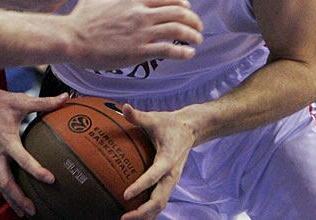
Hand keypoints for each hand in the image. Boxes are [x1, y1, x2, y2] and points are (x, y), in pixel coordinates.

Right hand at [0, 69, 67, 216]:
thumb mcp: (21, 101)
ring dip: (12, 199)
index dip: (37, 170)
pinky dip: (6, 190)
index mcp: (6, 140)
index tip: (51, 179)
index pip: (22, 160)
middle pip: (6, 183)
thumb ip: (45, 102)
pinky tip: (15, 198)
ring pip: (0, 185)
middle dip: (19, 199)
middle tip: (34, 211)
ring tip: (25, 213)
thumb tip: (66, 97)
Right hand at [64, 0, 203, 68]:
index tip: (188, 9)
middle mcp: (141, 14)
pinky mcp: (139, 52)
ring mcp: (142, 33)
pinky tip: (189, 54)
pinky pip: (168, 50)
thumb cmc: (80, 18)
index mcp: (133, 0)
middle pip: (178, 12)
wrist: (71, 39)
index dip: (181, 3)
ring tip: (198, 40)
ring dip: (193, 35)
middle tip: (198, 27)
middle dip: (193, 19)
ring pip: (178, 30)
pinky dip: (183, 52)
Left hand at [120, 104, 195, 219]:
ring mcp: (172, 180)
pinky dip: (150, 211)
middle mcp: (171, 174)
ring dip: (146, 215)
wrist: (192, 129)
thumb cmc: (170, 124)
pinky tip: (136, 215)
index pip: (154, 176)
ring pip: (161, 204)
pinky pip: (160, 201)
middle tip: (124, 217)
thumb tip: (124, 107)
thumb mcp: (154, 118)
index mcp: (167, 159)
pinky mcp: (170, 183)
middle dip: (142, 212)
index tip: (125, 194)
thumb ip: (138, 116)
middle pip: (159, 200)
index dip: (140, 186)